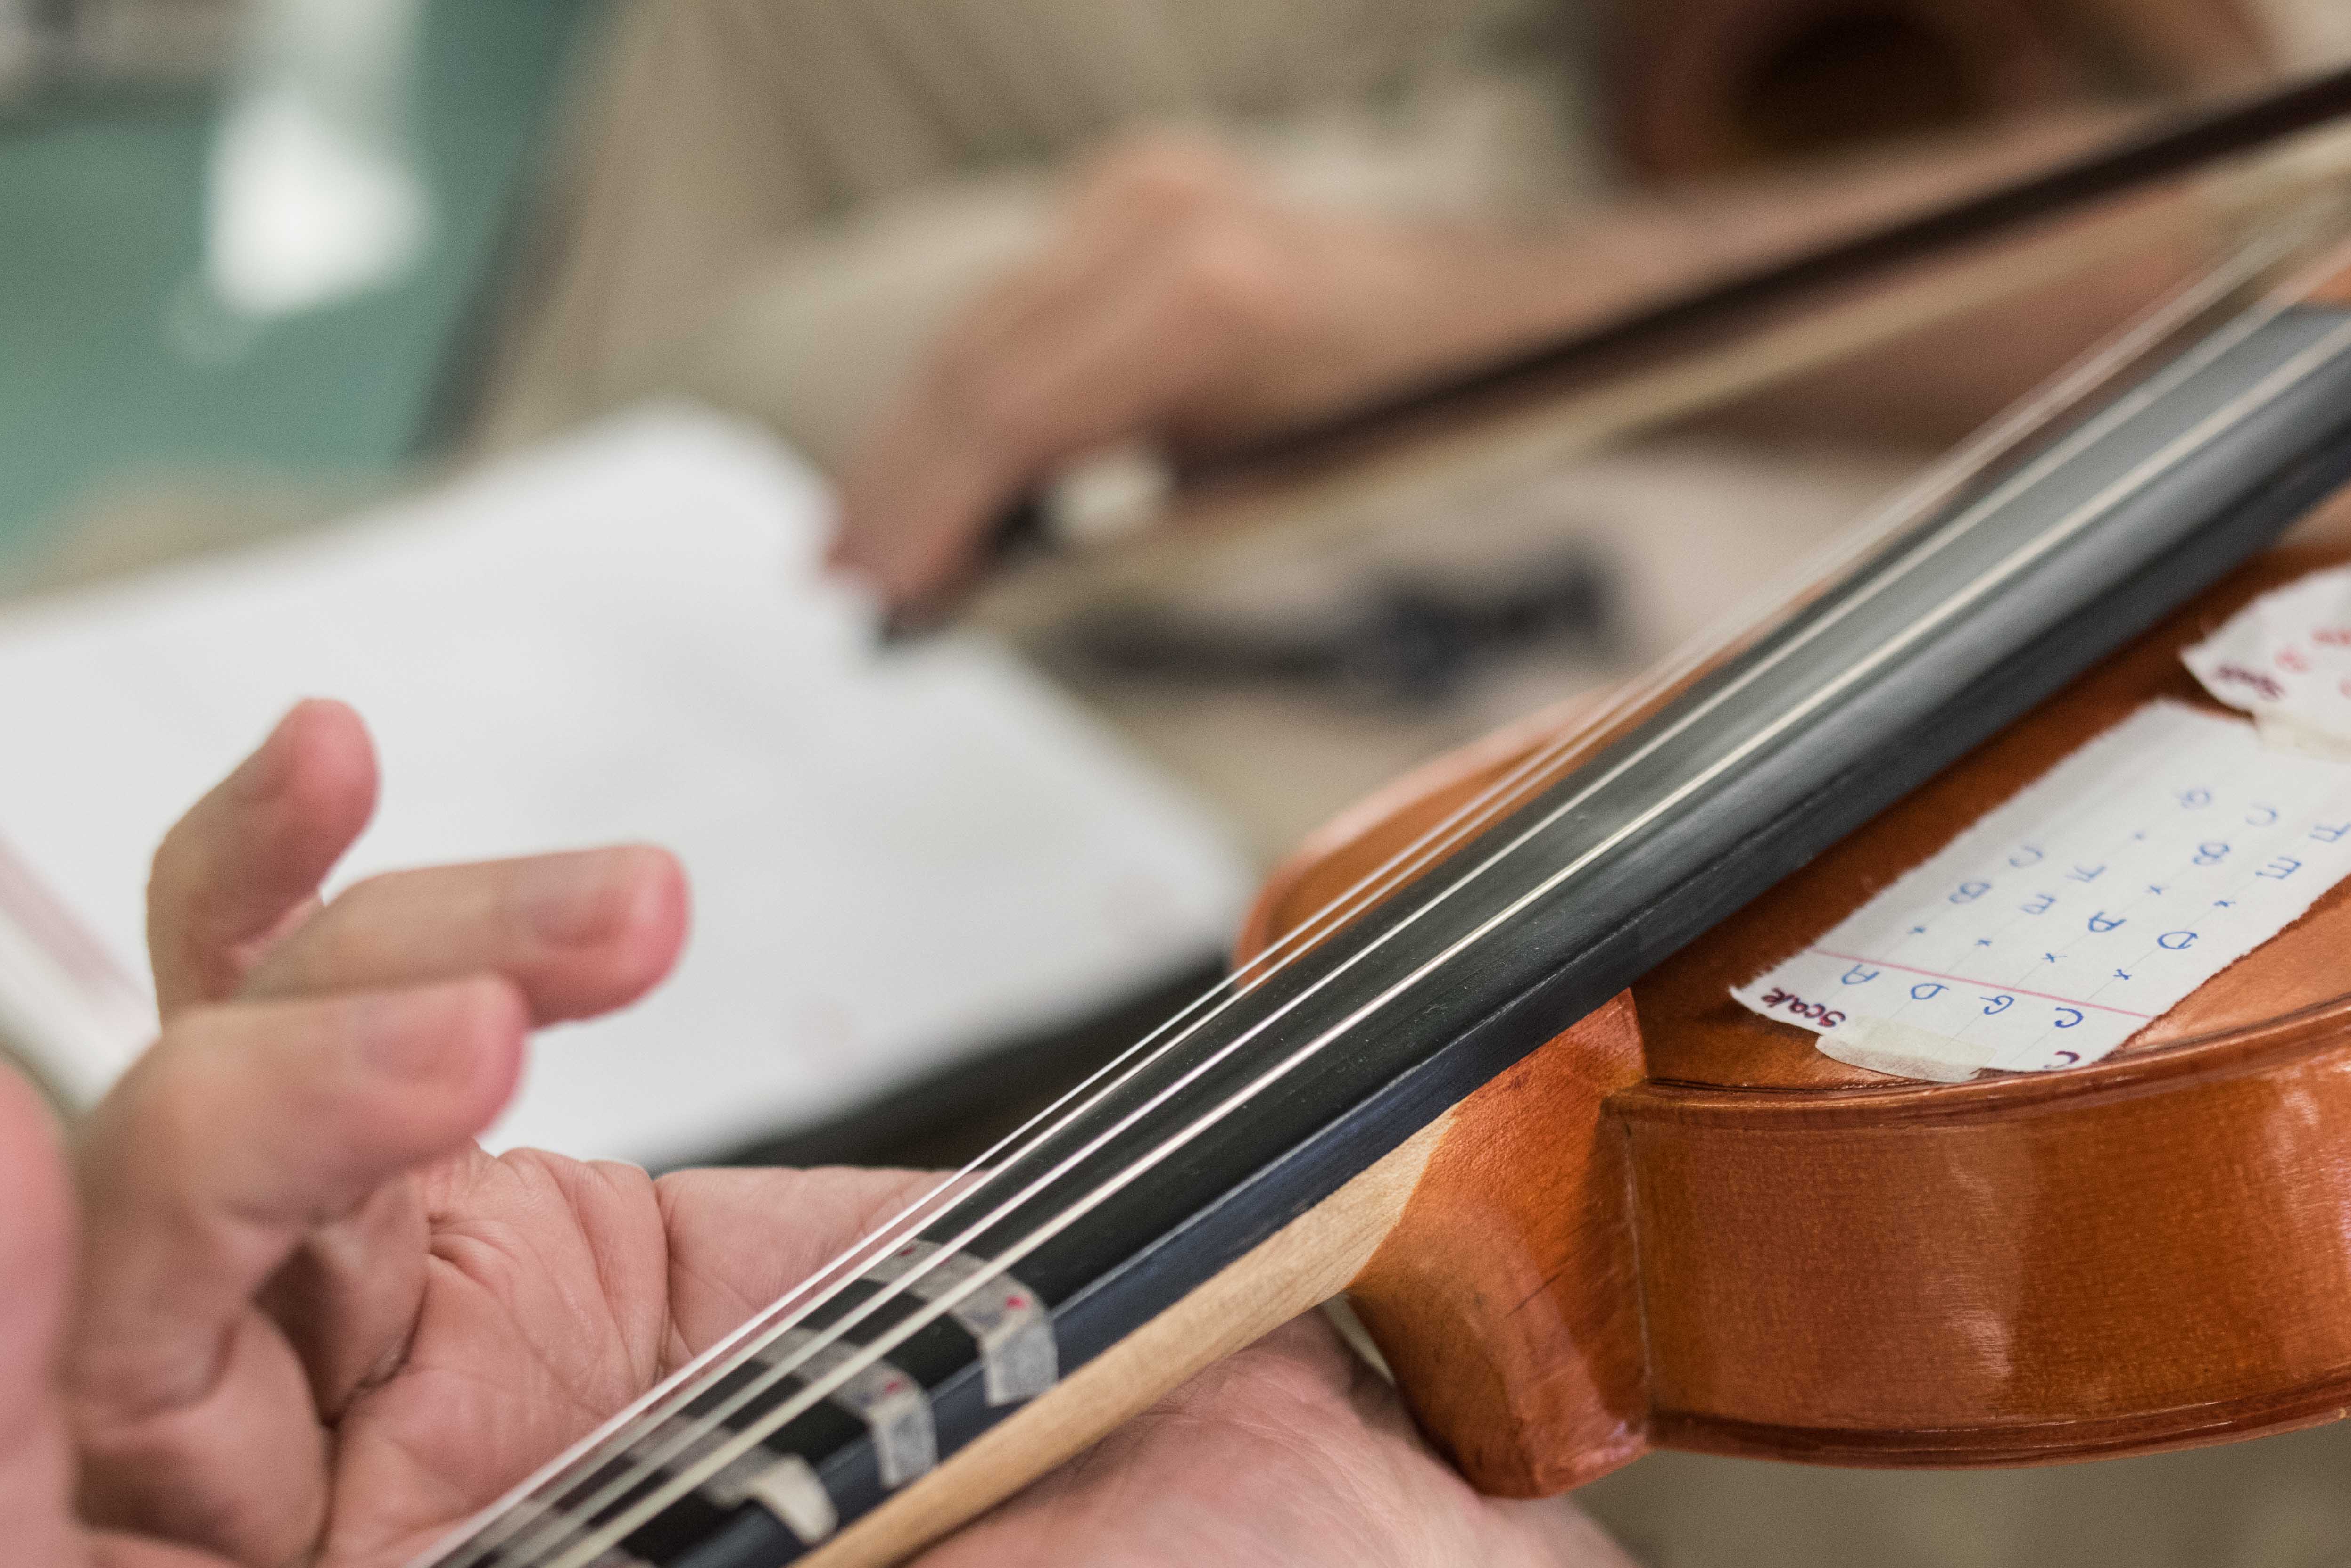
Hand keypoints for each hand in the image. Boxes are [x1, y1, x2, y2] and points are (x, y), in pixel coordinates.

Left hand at [0, 698, 1598, 1567]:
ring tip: (600, 935)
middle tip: (475, 1035)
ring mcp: (431, 1386)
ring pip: (216, 1137)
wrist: (1334, 1540)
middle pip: (109, 1328)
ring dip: (344, 977)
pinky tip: (422, 812)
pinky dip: (357, 898)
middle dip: (238, 1125)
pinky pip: (341, 1032)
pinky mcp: (531, 1227)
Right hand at [826, 131, 1577, 604]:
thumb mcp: (1280, 498)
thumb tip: (994, 580)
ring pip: (982, 329)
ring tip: (865, 539)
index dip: (926, 511)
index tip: (880, 592)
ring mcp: (1146, 192)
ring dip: (917, 439)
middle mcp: (1161, 219)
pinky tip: (937, 463)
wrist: (1509, 315)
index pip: (1008, 412)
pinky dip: (974, 390)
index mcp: (1203, 296)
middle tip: (842, 577)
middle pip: (973, 363)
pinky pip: (1024, 304)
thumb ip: (1130, 536)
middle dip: (898, 481)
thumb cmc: (1426, 414)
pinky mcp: (1138, 196)